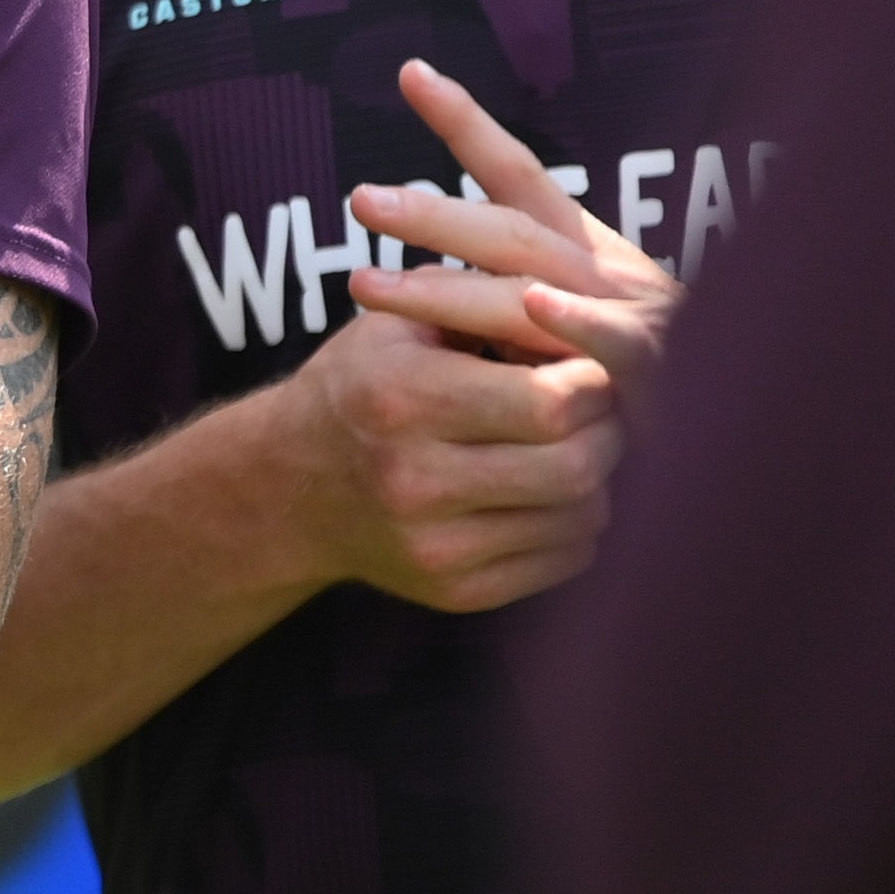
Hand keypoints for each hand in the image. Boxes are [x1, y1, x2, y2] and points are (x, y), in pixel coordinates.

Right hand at [271, 298, 623, 613]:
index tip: (591, 367)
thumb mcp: (396, 324)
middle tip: (604, 411)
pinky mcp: (456, 590)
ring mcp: (435, 545)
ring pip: (582, 517)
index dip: (594, 383)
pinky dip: (577, 525)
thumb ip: (484, 303)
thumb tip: (590, 312)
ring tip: (576, 448)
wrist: (285, 485)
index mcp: (402, 398)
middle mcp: (413, 479)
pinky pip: (566, 561)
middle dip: (609, 432)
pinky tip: (550, 496)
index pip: (550, 403)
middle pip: (575, 466)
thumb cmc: (359, 385)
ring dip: (601, 479)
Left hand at [346, 58, 682, 414]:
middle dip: (432, 214)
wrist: (727, 425)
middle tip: (360, 200)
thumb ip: (497, 304)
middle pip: (508, 229)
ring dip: (452, 286)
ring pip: (536, 282)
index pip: (517, 175)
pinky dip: (577, 321)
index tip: (411, 71)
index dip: (467, 123)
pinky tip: (535, 305)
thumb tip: (411, 277)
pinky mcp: (662, 362)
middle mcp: (603, 267)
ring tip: (372, 284)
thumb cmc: (618, 386)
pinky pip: (616, 338)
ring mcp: (633, 310)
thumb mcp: (548, 334)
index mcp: (576, 249)